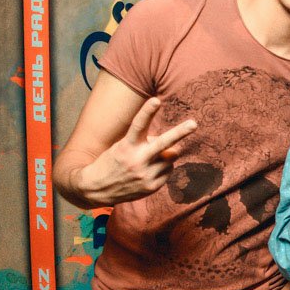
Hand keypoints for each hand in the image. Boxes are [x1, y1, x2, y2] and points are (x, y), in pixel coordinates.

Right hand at [79, 98, 196, 204]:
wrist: (96, 189)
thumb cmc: (113, 161)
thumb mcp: (122, 147)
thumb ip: (145, 142)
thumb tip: (172, 147)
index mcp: (127, 146)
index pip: (138, 125)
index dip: (147, 112)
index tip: (156, 100)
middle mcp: (137, 160)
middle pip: (163, 144)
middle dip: (180, 132)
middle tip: (194, 123)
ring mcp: (145, 175)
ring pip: (170, 158)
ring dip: (165, 156)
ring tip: (149, 161)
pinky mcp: (152, 187)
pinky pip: (168, 171)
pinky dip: (163, 169)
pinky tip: (148, 172)